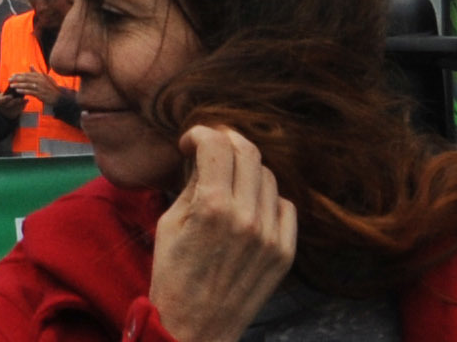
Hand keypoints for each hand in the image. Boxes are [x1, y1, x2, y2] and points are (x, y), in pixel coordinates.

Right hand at [149, 125, 296, 341]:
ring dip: (247, 170)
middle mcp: (247, 217)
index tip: (191, 142)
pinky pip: (285, 206)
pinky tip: (250, 208)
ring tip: (230, 183)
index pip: (216, 144)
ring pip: (268, 176)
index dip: (200, 133)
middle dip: (226, 142)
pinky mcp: (285, 252)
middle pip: (248, 152)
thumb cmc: (174, 275)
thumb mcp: (170, 222)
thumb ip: (192, 184)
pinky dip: (268, 199)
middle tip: (212, 150)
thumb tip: (203, 154)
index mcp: (213, 207)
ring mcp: (272, 236)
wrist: (196, 328)